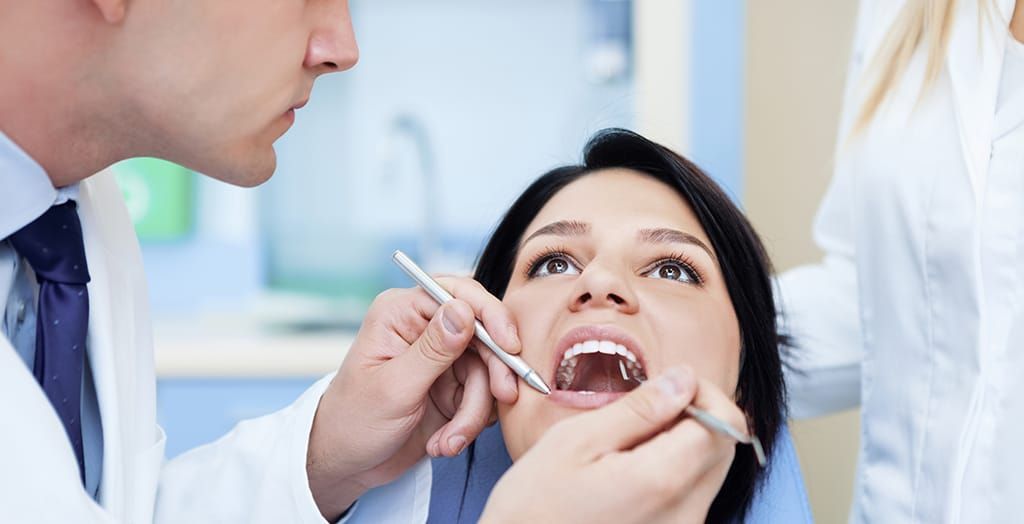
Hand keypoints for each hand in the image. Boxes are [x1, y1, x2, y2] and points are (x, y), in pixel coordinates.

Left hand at [305, 277, 521, 519]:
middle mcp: (424, 328)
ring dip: (474, 413)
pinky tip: (445, 442)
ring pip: (486, 372)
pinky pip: (482, 396)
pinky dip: (470, 423)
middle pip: (483, 334)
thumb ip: (433, 350)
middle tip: (502, 397)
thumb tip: (464, 309)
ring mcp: (441, 358)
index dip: (490, 317)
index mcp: (401, 313)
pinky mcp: (452, 385)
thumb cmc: (353, 422)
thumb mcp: (394, 388)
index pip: (458, 295)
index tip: (510, 346)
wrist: (346, 464)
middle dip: (492, 372)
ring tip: (448, 441)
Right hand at [480, 366, 744, 523]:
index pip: (723, 423)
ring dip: (684, 442)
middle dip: (697, 414)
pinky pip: (692, 496)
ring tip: (633, 438)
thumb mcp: (577, 441)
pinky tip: (631, 467)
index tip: (670, 382)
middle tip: (650, 404)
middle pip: (724, 448)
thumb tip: (684, 380)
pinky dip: (673, 470)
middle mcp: (685, 514)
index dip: (703, 391)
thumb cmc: (534, 505)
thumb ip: (639, 409)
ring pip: (710, 471)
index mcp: (662, 481)